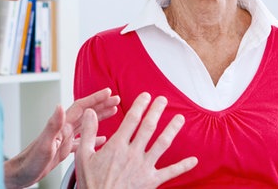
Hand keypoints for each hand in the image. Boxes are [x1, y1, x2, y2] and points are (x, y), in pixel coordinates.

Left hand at [4, 88, 119, 188]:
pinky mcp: (63, 150)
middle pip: (86, 113)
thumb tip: (60, 106)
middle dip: (102, 104)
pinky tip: (101, 139)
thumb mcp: (44, 143)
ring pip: (86, 124)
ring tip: (113, 111)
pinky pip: (82, 141)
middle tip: (117, 99)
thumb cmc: (30, 161)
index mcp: (61, 126)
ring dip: (99, 117)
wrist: (20, 174)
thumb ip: (53, 125)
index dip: (95, 99)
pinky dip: (93, 137)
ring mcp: (64, 139)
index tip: (109, 92)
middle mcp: (63, 129)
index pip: (81, 107)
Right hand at [75, 92, 197, 188]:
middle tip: (163, 100)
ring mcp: (144, 167)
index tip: (146, 96)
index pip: (131, 120)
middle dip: (156, 111)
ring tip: (180, 119)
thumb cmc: (91, 183)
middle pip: (148, 127)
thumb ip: (88, 132)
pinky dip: (183, 166)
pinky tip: (194, 160)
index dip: (140, 105)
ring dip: (172, 130)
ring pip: (162, 144)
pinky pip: (170, 172)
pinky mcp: (151, 182)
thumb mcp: (83, 156)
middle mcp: (133, 154)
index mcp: (117, 146)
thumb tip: (90, 112)